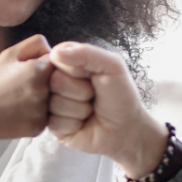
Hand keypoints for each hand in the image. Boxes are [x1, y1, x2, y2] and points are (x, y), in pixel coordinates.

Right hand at [0, 34, 53, 143]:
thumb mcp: (9, 54)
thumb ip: (35, 44)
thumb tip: (53, 50)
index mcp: (40, 70)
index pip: (57, 62)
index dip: (41, 64)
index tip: (26, 71)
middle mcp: (46, 91)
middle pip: (58, 82)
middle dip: (44, 81)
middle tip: (22, 86)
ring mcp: (44, 112)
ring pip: (53, 99)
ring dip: (42, 98)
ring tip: (19, 99)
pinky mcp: (40, 127)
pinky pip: (46, 116)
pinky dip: (36, 113)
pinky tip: (19, 111)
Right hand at [46, 42, 167, 178]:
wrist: (127, 128)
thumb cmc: (121, 95)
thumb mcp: (112, 66)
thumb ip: (86, 53)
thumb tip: (55, 53)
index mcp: (69, 64)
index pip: (57, 58)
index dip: (76, 69)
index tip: (91, 75)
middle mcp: (58, 83)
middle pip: (54, 81)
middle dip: (80, 90)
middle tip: (93, 96)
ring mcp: (54, 104)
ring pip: (55, 103)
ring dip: (79, 109)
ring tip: (91, 110)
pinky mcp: (54, 126)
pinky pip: (54, 123)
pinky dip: (74, 124)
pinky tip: (83, 124)